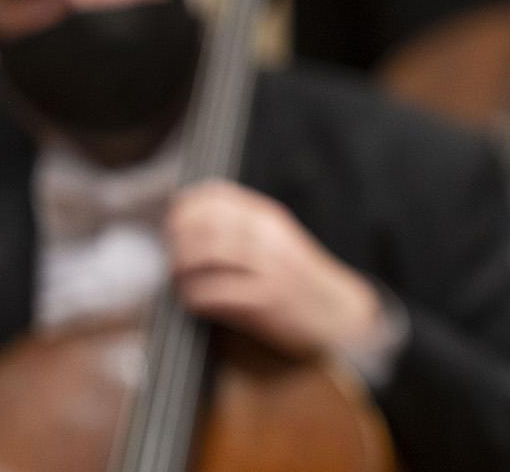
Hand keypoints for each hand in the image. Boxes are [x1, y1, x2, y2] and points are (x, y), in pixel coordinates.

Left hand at [167, 180, 380, 358]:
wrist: (336, 315)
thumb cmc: (298, 280)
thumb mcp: (276, 241)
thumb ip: (242, 227)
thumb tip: (188, 218)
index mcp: (268, 218)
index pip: (216, 195)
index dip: (186, 208)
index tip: (174, 224)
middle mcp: (267, 236)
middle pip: (204, 222)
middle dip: (178, 240)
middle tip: (173, 256)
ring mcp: (267, 267)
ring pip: (205, 253)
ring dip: (182, 267)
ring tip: (181, 280)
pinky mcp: (264, 300)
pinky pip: (213, 292)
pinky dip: (195, 297)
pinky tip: (196, 302)